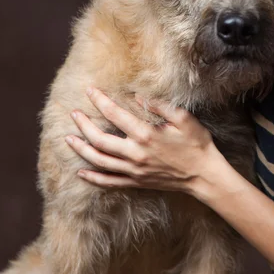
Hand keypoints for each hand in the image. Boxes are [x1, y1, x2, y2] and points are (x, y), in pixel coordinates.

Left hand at [65, 87, 217, 192]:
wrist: (204, 175)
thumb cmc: (196, 143)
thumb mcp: (183, 118)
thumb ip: (160, 106)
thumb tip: (139, 96)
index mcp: (146, 135)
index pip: (115, 115)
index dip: (101, 101)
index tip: (90, 91)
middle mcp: (135, 154)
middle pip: (100, 140)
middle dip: (84, 125)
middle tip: (73, 113)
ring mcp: (134, 171)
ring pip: (100, 161)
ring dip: (81, 149)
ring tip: (69, 139)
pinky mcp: (136, 182)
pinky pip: (109, 182)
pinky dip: (93, 178)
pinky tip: (81, 172)